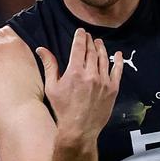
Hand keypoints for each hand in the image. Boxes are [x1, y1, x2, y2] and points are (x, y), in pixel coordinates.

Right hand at [36, 28, 122, 142]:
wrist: (79, 129)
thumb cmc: (63, 109)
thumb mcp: (52, 87)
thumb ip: (49, 65)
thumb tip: (41, 49)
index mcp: (75, 72)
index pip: (79, 47)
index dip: (80, 37)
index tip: (81, 31)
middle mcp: (91, 74)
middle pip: (92, 51)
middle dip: (90, 41)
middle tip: (89, 36)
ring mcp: (103, 81)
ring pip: (104, 59)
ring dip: (101, 48)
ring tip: (99, 42)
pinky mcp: (113, 89)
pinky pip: (117, 71)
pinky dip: (118, 61)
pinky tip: (118, 54)